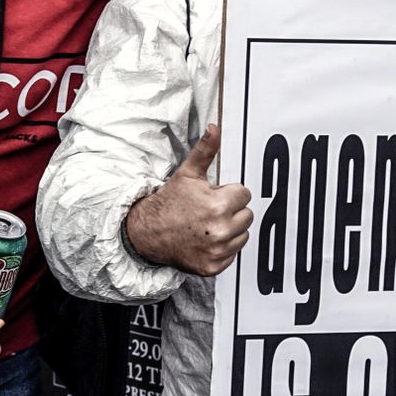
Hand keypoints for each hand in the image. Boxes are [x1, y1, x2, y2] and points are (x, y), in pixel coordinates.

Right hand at [125, 124, 252, 276]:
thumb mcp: (187, 174)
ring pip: (243, 235)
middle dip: (232, 211)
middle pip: (247, 215)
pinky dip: (222, 249)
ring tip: (207, 225)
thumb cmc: (169, 203)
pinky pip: (232, 255)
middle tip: (209, 210)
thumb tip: (214, 129)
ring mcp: (217, 250)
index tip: (213, 196)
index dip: (229, 193)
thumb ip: (205, 151)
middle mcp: (219, 230)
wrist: (147, 232)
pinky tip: (205, 240)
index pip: (244, 194)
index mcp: (218, 205)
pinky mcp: (213, 266)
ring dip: (230, 230)